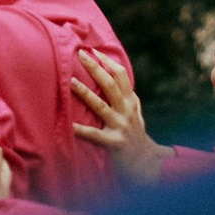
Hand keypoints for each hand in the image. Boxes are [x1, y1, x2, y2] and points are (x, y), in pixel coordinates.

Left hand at [71, 52, 164, 182]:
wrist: (145, 164)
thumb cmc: (135, 135)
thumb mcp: (135, 112)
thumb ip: (126, 96)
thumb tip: (115, 74)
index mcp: (131, 101)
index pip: (121, 75)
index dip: (107, 62)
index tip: (93, 50)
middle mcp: (127, 111)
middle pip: (111, 84)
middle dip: (95, 68)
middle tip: (81, 54)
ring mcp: (121, 126)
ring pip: (101, 106)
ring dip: (85, 93)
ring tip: (71, 81)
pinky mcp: (114, 143)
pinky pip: (95, 135)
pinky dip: (81, 130)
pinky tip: (69, 125)